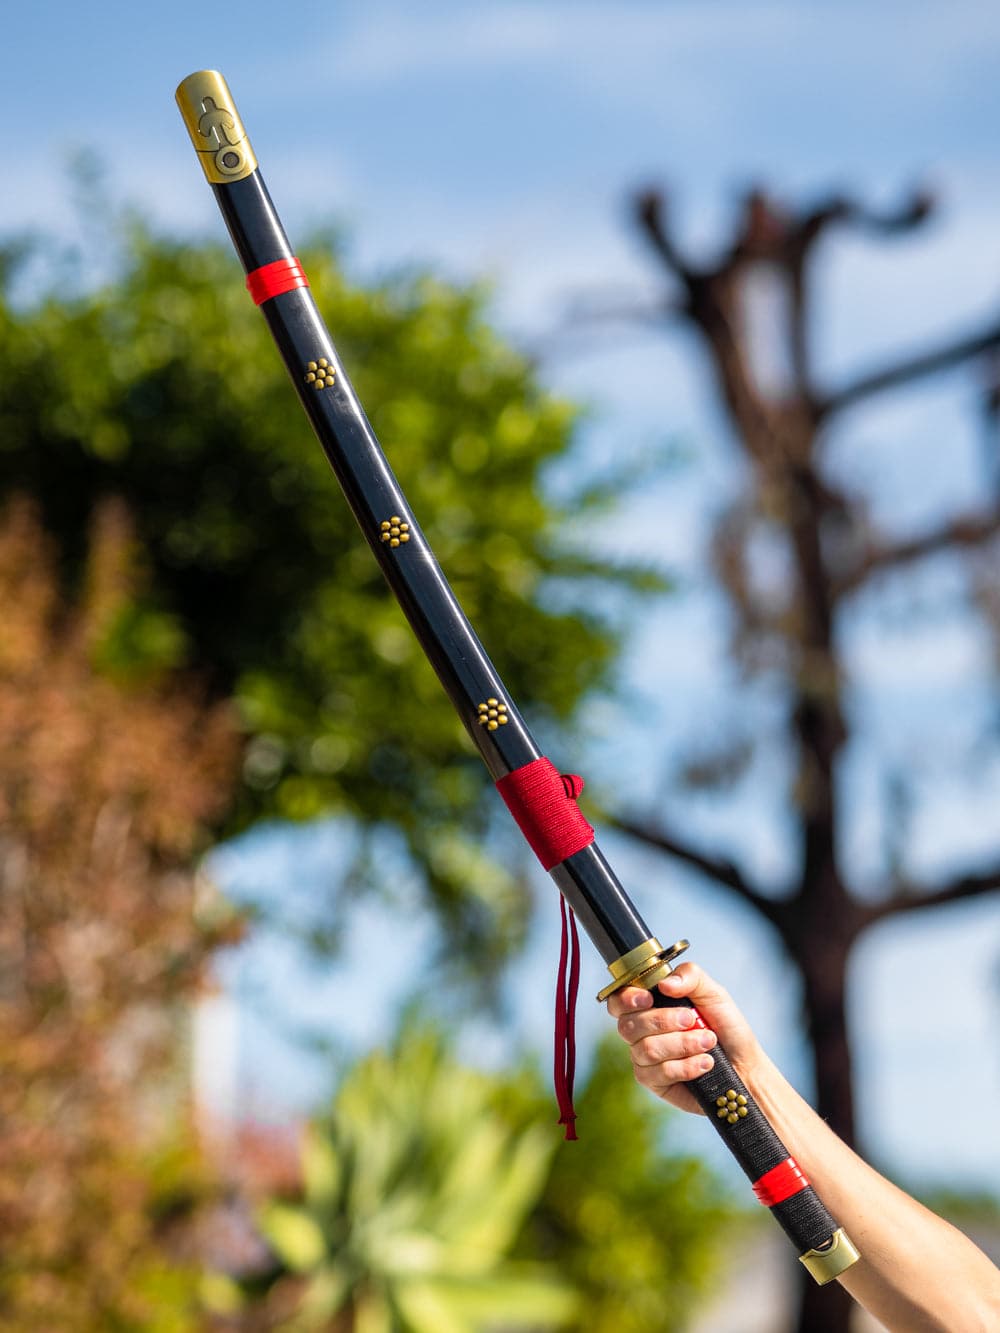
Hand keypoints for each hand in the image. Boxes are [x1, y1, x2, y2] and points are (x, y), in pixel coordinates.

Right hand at [607, 962, 764, 1114]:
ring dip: (682, 1044)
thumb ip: (690, 977)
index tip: (648, 998)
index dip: (625, 999)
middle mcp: (641, 1032)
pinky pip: (658, 1073)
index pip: (618, 1001)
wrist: (744, 1064)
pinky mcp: (655, 1082)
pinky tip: (705, 1063)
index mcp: (649, 1005)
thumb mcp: (713, 993)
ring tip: (708, 1043)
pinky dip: (686, 1066)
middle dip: (663, 1021)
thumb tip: (664, 983)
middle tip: (691, 1020)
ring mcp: (644, 1058)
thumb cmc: (725, 1025)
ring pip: (646, 1050)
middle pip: (627, 1026)